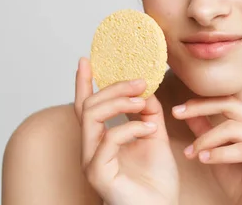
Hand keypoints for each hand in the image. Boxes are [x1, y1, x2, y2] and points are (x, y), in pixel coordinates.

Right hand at [74, 58, 178, 204]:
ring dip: (119, 102)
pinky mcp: (98, 173)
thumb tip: (144, 89)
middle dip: (114, 87)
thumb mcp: (155, 137)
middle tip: (140, 81)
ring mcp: (91, 161)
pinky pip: (108, 140)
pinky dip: (130, 128)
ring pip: (92, 116)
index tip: (86, 60)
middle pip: (89, 105)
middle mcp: (91, 149)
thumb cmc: (157, 181)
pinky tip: (151, 129)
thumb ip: (148, 113)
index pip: (87, 106)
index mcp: (101, 140)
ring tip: (143, 101)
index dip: (84, 83)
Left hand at [172, 89, 241, 204]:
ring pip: (234, 128)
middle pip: (232, 105)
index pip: (232, 95)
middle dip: (201, 107)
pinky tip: (204, 159)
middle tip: (177, 114)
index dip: (206, 95)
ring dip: (207, 138)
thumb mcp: (215, 150)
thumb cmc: (238, 179)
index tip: (179, 106)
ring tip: (192, 151)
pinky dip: (219, 154)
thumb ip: (204, 129)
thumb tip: (185, 110)